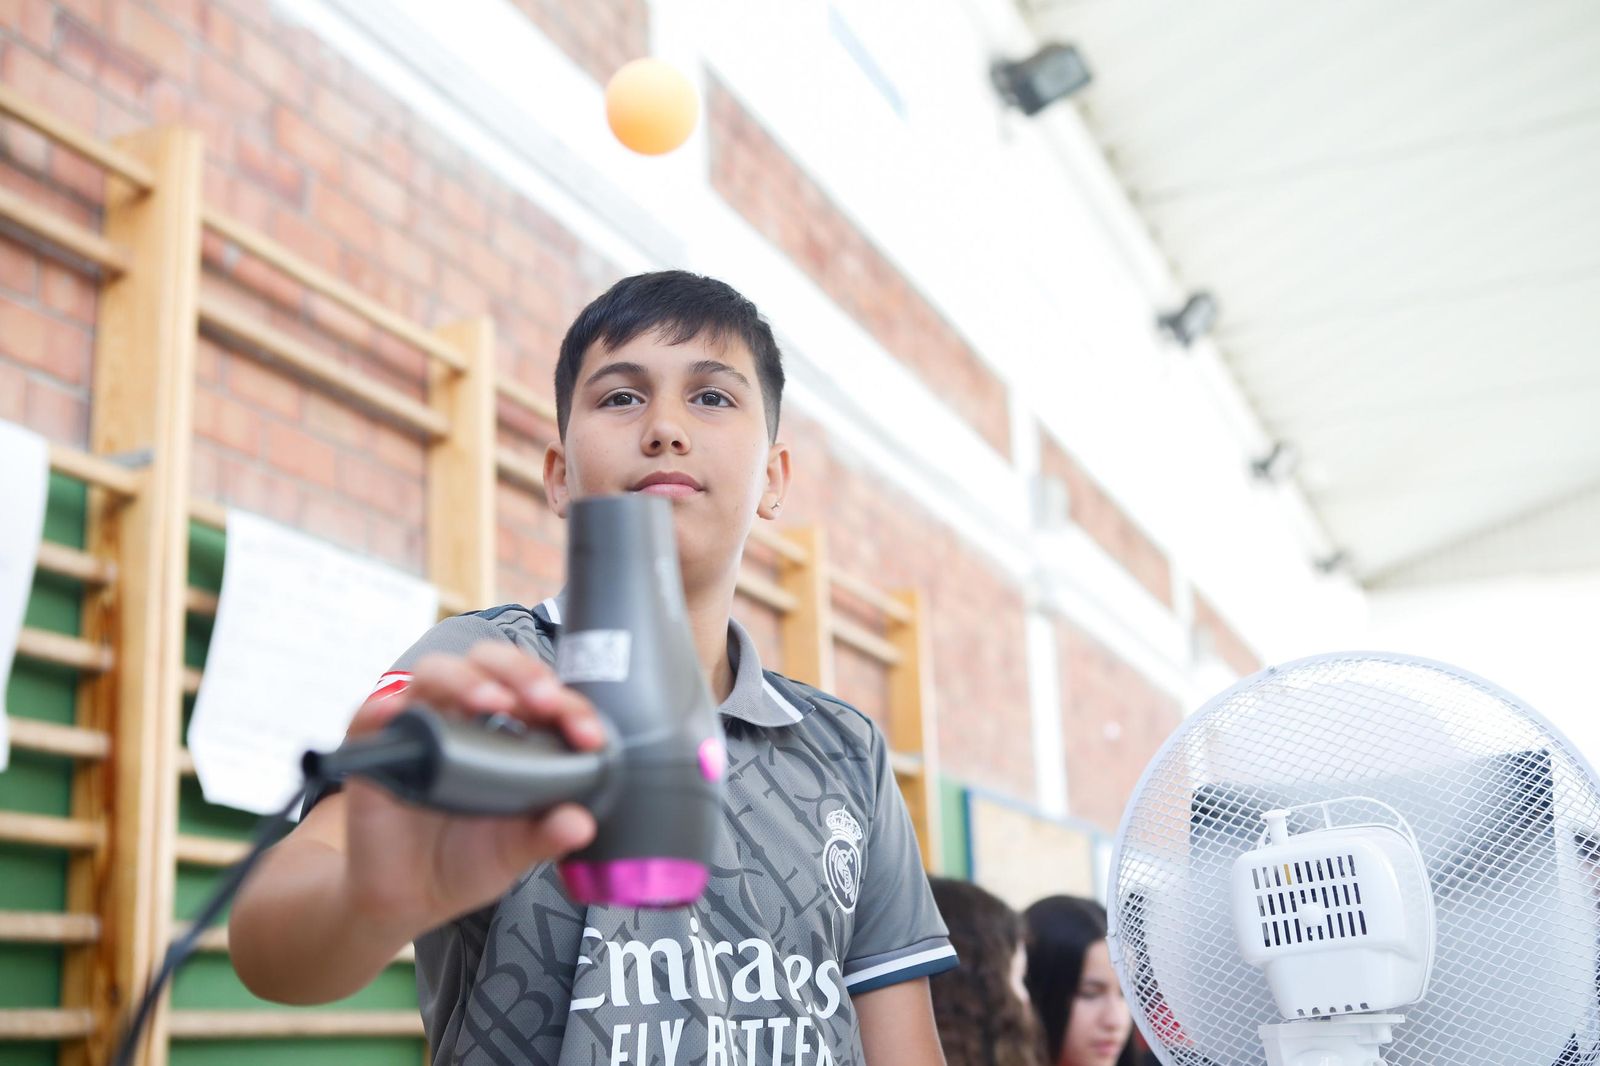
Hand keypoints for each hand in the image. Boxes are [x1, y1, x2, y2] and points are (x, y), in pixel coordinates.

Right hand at [337, 641, 603, 936]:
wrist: (406, 896)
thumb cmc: (464, 859)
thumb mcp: (514, 851)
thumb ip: (546, 835)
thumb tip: (580, 823)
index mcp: (506, 731)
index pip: (538, 694)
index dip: (567, 704)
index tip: (587, 735)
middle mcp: (462, 717)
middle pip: (488, 662)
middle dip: (520, 671)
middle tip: (542, 701)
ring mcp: (417, 726)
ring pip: (434, 674)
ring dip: (464, 680)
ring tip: (489, 703)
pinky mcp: (374, 748)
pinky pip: (370, 714)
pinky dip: (383, 707)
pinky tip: (397, 713)